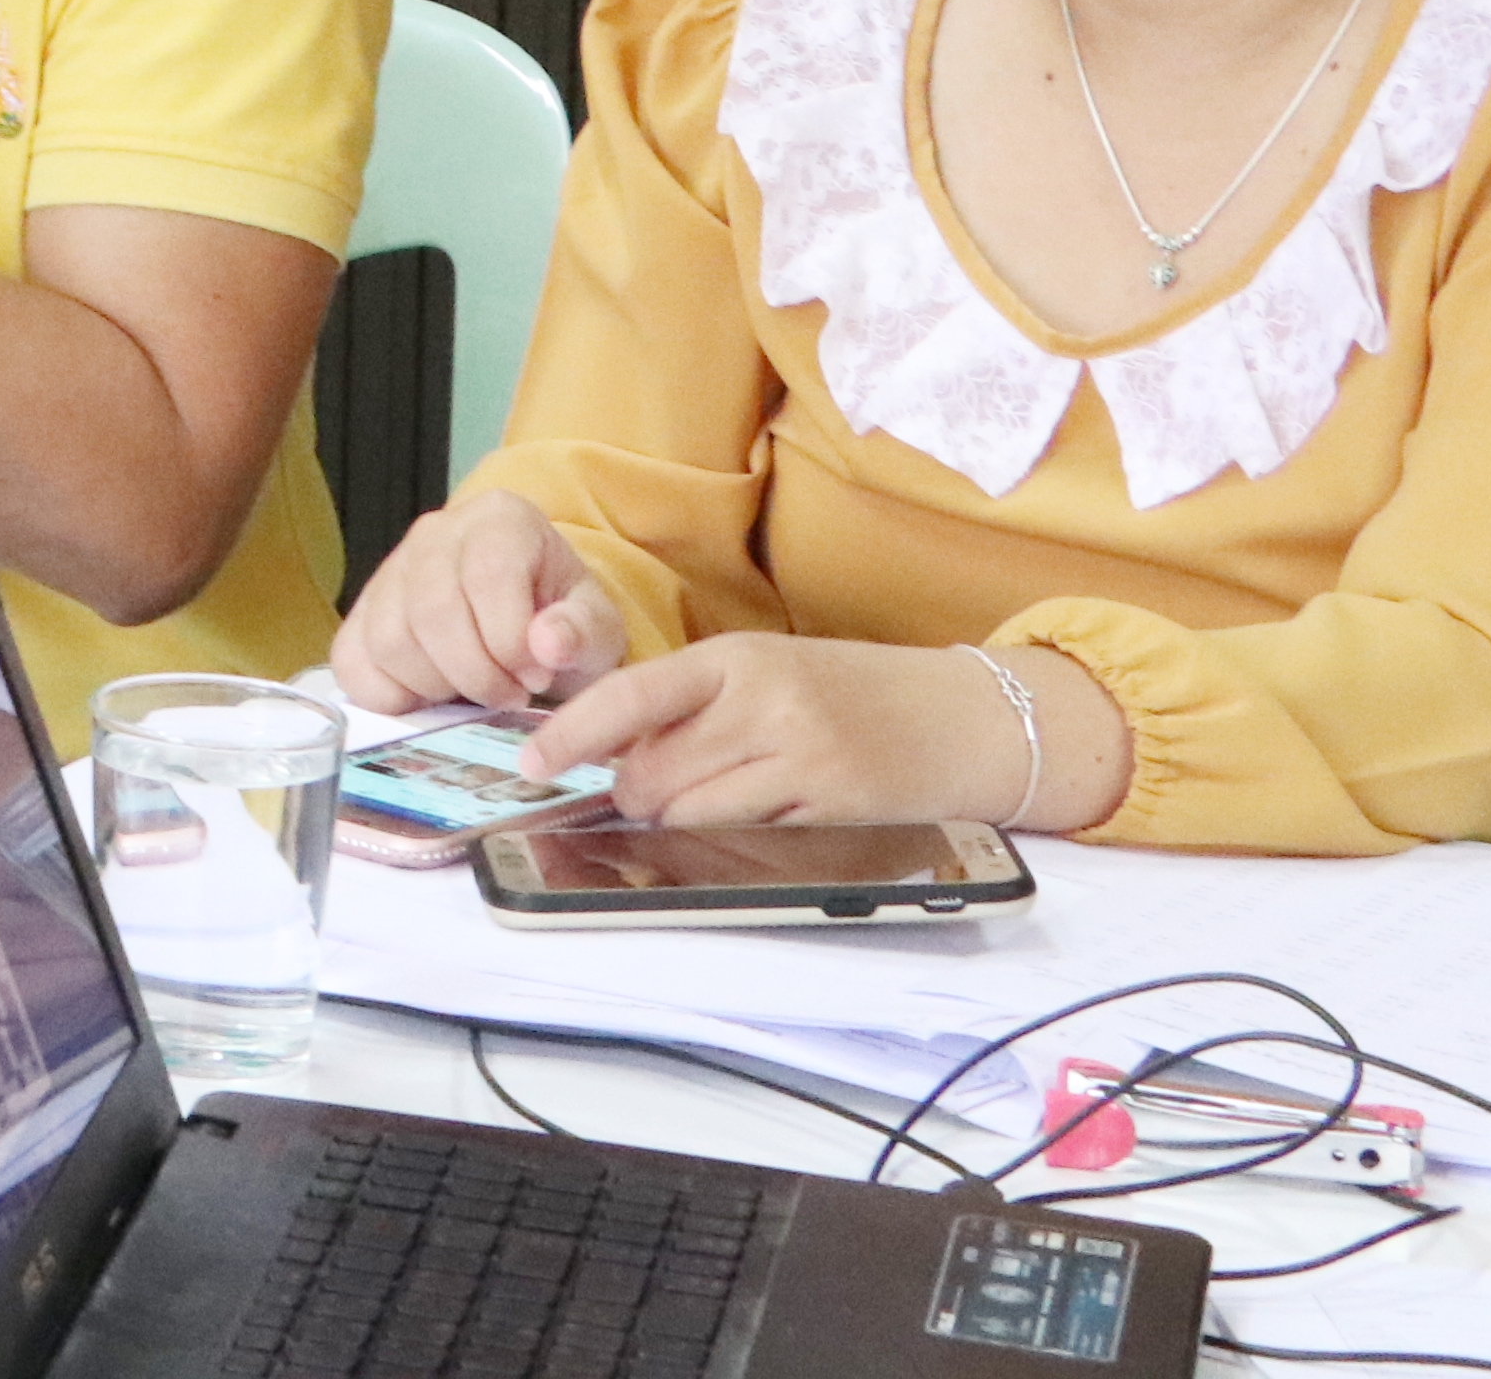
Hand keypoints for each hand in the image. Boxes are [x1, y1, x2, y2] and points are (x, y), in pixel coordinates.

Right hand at [334, 489, 629, 716]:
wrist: (532, 621)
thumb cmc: (563, 620)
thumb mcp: (598, 625)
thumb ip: (582, 631)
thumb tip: (547, 644)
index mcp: (500, 520)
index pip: (486, 576)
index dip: (510, 641)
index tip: (536, 676)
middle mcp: (434, 534)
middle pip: (431, 611)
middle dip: (476, 674)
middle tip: (509, 695)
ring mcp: (389, 572)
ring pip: (390, 640)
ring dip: (437, 687)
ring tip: (475, 693)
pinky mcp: (360, 614)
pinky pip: (352, 662)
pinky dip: (391, 696)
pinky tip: (433, 699)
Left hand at [528, 634, 1067, 831]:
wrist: (960, 714)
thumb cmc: (850, 692)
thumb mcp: (764, 672)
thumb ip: (692, 703)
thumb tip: (609, 748)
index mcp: (733, 658)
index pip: (629, 694)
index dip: (570, 734)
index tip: (530, 762)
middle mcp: (761, 701)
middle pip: (650, 769)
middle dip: (634, 793)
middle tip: (650, 792)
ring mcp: (797, 753)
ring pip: (688, 809)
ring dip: (678, 817)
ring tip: (715, 797)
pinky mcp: (827, 802)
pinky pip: (743, 829)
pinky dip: (731, 830)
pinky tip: (761, 808)